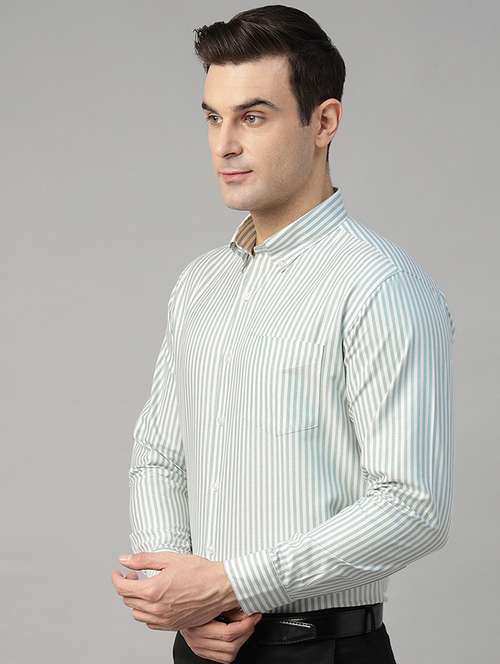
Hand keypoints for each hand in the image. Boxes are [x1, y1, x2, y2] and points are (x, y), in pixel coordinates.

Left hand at [112, 551, 239, 630]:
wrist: (221, 587)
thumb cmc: (200, 572)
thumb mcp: (170, 558)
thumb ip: (144, 559)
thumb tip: (125, 559)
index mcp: (153, 591)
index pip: (122, 588)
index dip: (117, 578)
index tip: (118, 572)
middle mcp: (157, 609)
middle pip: (128, 601)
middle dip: (127, 586)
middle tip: (134, 575)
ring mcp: (165, 619)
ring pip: (137, 614)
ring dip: (136, 601)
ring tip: (145, 587)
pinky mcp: (173, 625)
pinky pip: (150, 623)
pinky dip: (147, 613)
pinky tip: (155, 601)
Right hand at [180, 606, 262, 663]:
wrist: (176, 606)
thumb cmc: (193, 599)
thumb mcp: (211, 599)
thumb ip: (228, 606)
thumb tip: (246, 611)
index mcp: (198, 626)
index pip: (229, 633)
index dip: (246, 625)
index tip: (254, 616)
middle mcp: (198, 641)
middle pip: (231, 645)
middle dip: (246, 632)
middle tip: (253, 619)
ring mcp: (199, 648)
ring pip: (229, 654)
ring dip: (241, 641)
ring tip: (245, 627)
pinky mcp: (202, 651)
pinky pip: (224, 658)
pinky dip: (233, 648)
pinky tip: (236, 636)